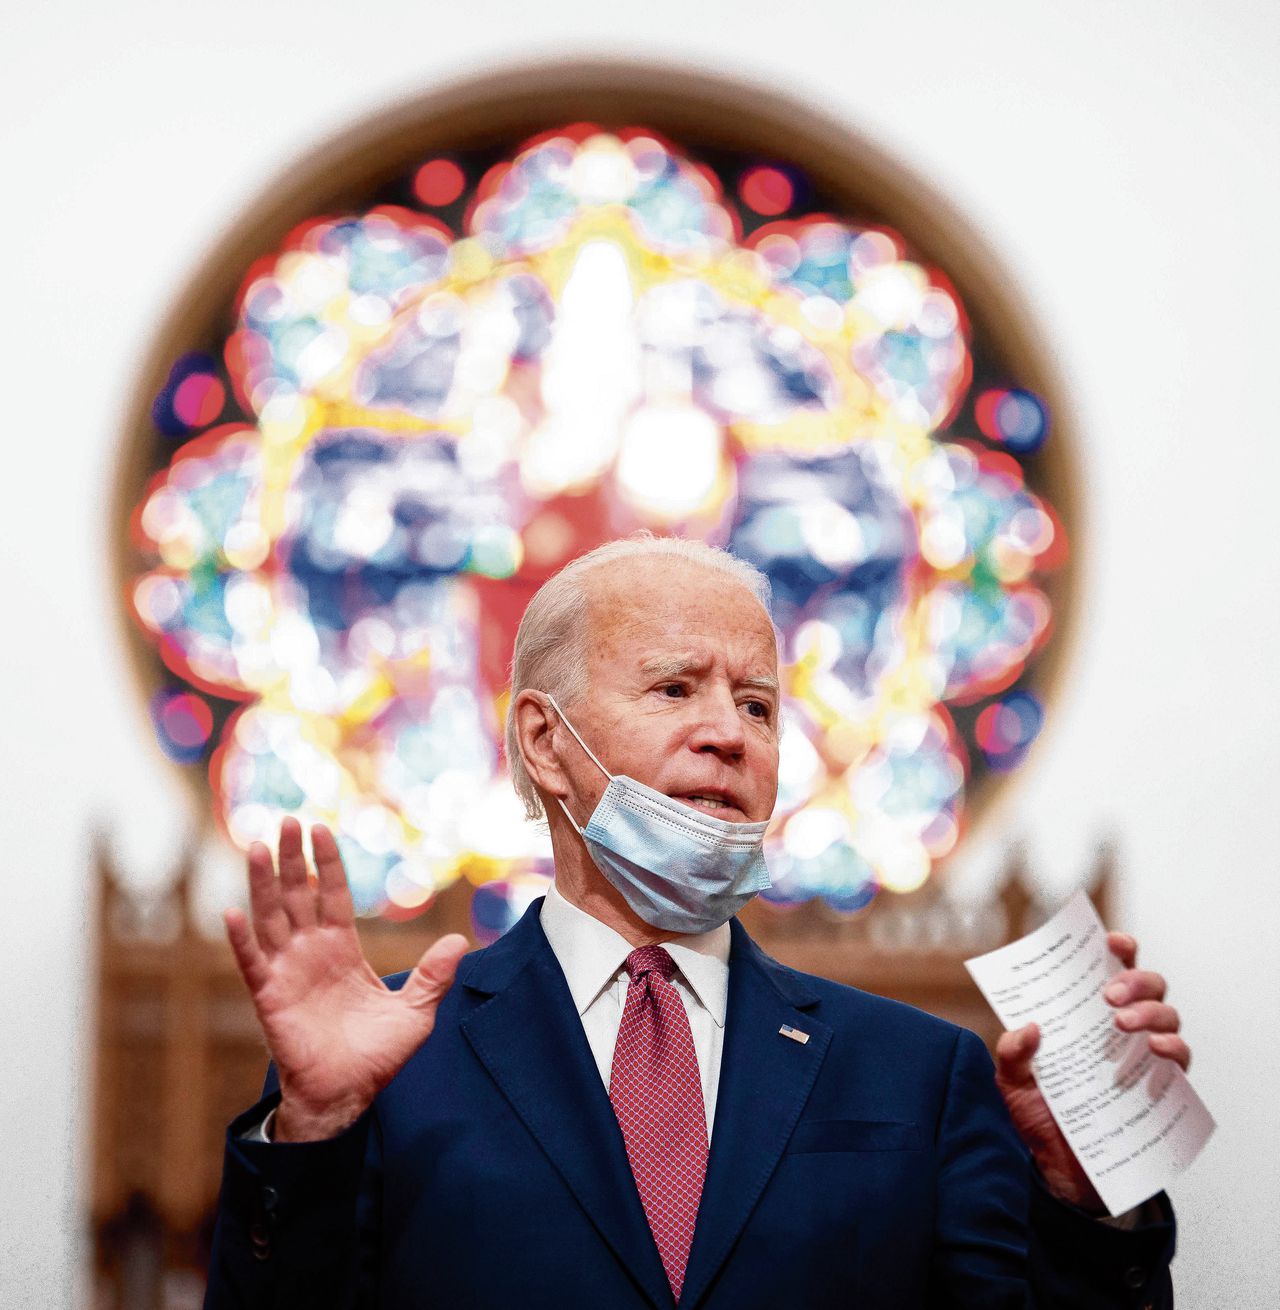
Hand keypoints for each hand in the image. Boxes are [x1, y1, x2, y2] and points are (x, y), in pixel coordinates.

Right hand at [223, 817, 469, 1141]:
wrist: (348, 1096)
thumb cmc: (377, 1057)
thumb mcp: (416, 1012)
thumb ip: (434, 976)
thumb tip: (460, 942)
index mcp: (342, 951)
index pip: (331, 896)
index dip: (326, 863)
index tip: (321, 829)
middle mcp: (310, 953)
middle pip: (297, 895)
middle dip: (291, 858)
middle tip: (286, 820)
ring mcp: (287, 972)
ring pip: (272, 917)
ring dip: (263, 883)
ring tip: (257, 846)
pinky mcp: (270, 997)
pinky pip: (253, 962)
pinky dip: (242, 938)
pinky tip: (232, 911)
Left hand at [993, 932, 1190, 1210]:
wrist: (1058, 1169)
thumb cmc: (1037, 1113)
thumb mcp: (1011, 1080)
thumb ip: (1012, 1053)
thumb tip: (1030, 1027)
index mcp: (1085, 1012)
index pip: (1110, 967)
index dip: (1118, 948)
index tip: (1112, 941)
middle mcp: (1120, 1026)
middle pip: (1147, 984)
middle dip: (1134, 980)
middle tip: (1109, 996)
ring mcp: (1143, 1054)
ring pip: (1167, 1014)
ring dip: (1150, 1012)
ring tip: (1121, 1024)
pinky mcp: (1161, 1086)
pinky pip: (1181, 1058)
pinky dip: (1173, 1048)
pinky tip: (1155, 1049)